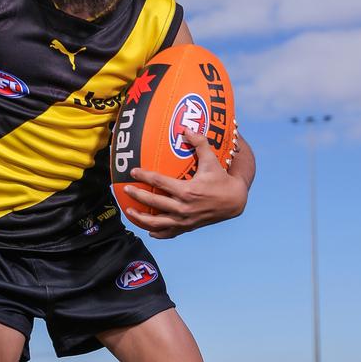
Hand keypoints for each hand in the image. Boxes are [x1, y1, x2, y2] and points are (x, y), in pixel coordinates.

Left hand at [123, 128, 247, 238]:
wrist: (234, 202)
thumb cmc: (221, 179)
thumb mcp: (211, 160)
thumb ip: (199, 143)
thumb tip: (186, 128)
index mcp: (187, 191)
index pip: (159, 182)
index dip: (144, 176)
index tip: (133, 171)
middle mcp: (183, 207)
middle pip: (154, 202)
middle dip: (137, 195)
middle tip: (126, 189)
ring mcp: (184, 220)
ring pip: (157, 223)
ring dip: (141, 218)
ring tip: (129, 211)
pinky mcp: (187, 227)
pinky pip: (169, 233)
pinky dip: (157, 232)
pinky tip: (148, 230)